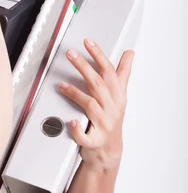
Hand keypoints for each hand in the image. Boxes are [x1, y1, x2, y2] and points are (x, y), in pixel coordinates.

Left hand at [58, 38, 134, 171]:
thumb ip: (122, 73)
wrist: (109, 151)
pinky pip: (86, 136)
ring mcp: (104, 125)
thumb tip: (130, 53)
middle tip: (70, 54)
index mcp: (117, 96)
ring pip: (91, 106)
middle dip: (84, 67)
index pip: (109, 72)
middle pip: (98, 84)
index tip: (88, 42)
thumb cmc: (112, 119)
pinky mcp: (95, 140)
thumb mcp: (120, 95)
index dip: (98, 55)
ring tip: (61, 86)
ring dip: (76, 94)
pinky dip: (78, 130)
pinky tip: (71, 122)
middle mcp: (111, 108)